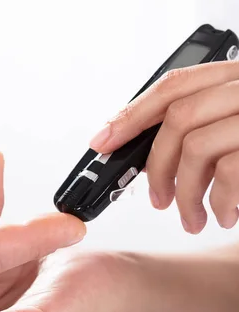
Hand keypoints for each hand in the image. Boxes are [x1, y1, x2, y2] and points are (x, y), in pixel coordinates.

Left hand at [89, 60, 238, 233]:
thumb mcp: (235, 129)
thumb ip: (200, 128)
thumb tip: (143, 152)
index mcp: (237, 78)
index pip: (172, 87)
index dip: (131, 115)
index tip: (103, 142)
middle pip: (178, 120)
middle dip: (156, 168)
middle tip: (157, 199)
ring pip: (197, 149)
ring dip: (185, 194)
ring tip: (191, 218)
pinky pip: (230, 173)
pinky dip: (219, 203)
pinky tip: (225, 216)